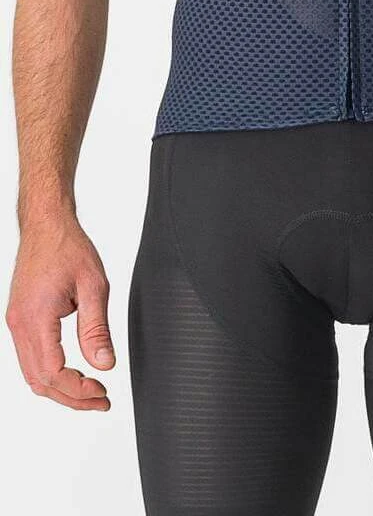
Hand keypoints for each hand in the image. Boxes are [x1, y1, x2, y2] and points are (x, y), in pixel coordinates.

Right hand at [5, 217, 114, 410]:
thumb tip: (104, 364)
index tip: (102, 392)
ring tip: (91, 391)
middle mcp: (20, 325)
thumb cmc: (68, 248)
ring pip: (32, 374)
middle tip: (101, 400)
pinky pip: (30, 359)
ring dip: (60, 388)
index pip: (53, 373)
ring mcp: (16, 324)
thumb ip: (97, 329)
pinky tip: (72, 374)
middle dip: (71, 397)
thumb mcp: (94, 286)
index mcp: (36, 318)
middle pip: (40, 381)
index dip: (78, 391)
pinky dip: (50, 373)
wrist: (46, 226)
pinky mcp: (20, 321)